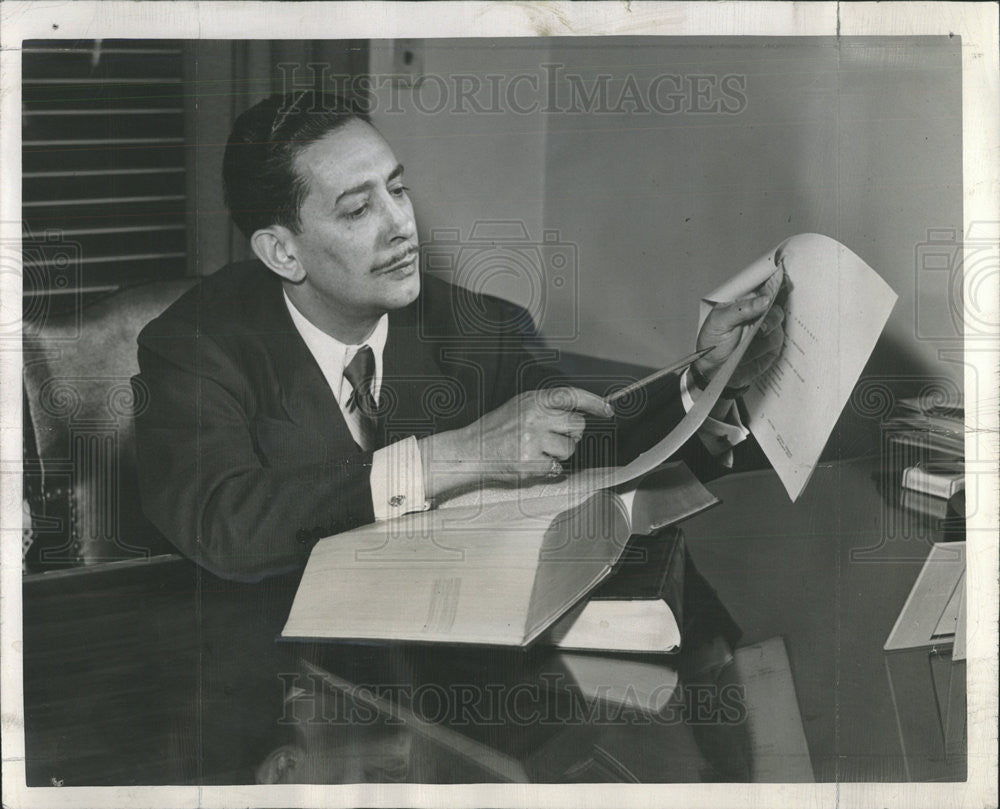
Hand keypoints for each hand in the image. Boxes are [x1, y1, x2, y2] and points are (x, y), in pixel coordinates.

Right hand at [419, 387, 612, 490]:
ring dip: (559, 454)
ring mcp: (534, 439)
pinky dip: (548, 469)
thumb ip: (547, 407)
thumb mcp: (520, 407)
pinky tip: (531, 463)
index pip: (572, 396)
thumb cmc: (496, 430)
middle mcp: (535, 416)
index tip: (608, 411)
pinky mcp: (531, 461)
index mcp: (534, 400)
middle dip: (572, 434)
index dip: (594, 403)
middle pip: (578, 425)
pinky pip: (556, 468)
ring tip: (537, 452)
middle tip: (556, 438)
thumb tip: (578, 412)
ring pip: (569, 449)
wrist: (470, 451)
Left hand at [694, 265, 785, 391]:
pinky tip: (750, 352)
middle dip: (772, 310)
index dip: (775, 281)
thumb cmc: (712, 344)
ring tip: (750, 340)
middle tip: (763, 322)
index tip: (782, 278)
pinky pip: (776, 342)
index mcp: (744, 303)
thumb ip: (741, 310)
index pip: (763, 286)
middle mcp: (758, 313)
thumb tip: (764, 300)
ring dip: (767, 330)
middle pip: (777, 302)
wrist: (713, 372)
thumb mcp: (719, 323)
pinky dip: (764, 347)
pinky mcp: (771, 347)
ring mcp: (766, 330)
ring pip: (779, 322)